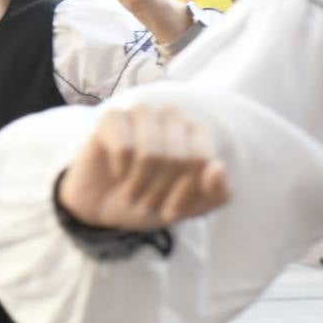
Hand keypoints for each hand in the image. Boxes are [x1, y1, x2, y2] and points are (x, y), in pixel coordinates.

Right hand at [57, 106, 230, 231]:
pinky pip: (123, 148)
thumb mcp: (191, 208)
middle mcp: (171, 116)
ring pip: (150, 153)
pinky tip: (118, 173)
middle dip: (161, 191)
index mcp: (198, 131)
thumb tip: (218, 167)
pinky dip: (121, 171)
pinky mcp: (111, 118)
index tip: (172, 209)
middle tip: (148, 203)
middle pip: (177, 158)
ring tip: (133, 192)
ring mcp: (140, 113)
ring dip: (140, 184)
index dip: (186, 192)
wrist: (104, 206)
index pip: (202, 161)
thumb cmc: (151, 200)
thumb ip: (218, 194)